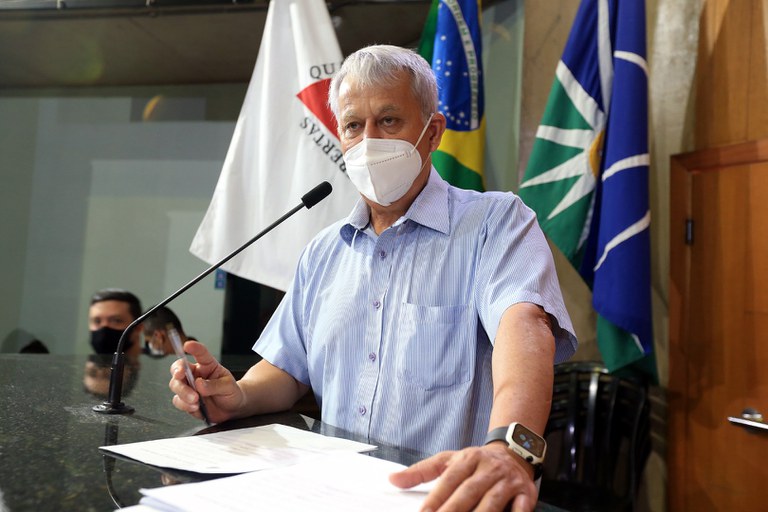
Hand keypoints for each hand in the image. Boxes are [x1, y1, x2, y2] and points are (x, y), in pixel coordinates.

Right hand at [168, 340, 243, 422]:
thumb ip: (214, 385)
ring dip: (183, 393)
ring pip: (175, 385)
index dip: (193, 348)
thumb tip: (199, 384)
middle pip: (178, 370)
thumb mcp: (228, 387)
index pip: (200, 353)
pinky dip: (185, 405)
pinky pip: (178, 401)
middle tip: (184, 381)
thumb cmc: (231, 392)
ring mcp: (189, 387)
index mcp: (207, 365)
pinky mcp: (186, 400)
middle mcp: (195, 374)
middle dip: (179, 376)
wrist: (232, 408)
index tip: (187, 345)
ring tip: (196, 401)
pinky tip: (195, 408)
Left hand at [389, 443, 537, 511]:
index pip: (449, 480)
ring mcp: (507, 481)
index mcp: (468, 459)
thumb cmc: (476, 462)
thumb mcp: (448, 460)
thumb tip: (393, 479)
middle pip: (468, 492)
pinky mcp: (526, 493)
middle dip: (453, 510)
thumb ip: (421, 472)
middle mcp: (488, 468)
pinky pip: (520, 509)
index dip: (436, 498)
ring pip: (492, 502)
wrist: (515, 452)